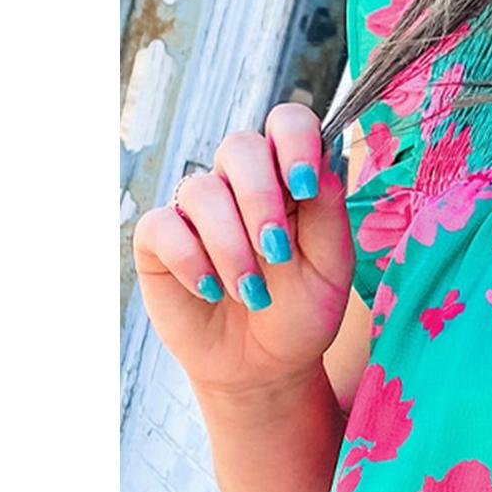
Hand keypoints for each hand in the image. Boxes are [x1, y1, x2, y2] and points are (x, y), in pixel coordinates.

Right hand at [131, 104, 355, 404]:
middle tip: (277, 252)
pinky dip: (193, 262)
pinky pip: (164, 227)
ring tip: (253, 295)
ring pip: (203, 191)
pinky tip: (212, 291)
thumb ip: (329, 216)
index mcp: (287, 179)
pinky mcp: (159, 239)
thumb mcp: (331, 270)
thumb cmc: (301, 312)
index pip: (287, 124)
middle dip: (261, 199)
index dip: (294, 141)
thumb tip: (323, 165)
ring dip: (232, 247)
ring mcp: (197, 209)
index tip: (305, 185)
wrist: (265, 367)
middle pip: (239, 147)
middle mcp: (239, 184)